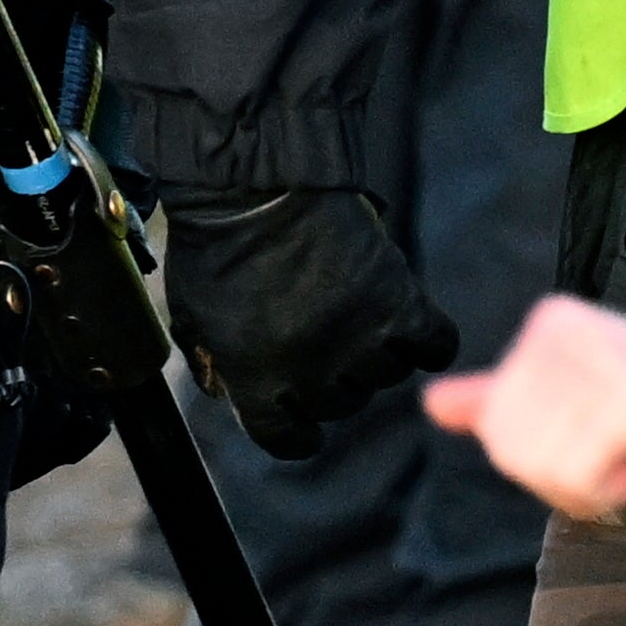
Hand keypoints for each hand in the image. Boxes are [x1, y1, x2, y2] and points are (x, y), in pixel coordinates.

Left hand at [160, 181, 460, 458]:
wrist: (251, 184)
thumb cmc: (213, 246)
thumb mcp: (190, 313)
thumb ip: (210, 362)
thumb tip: (226, 394)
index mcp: (256, 378)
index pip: (286, 440)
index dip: (294, 430)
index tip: (299, 414)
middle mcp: (311, 370)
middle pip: (341, 404)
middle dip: (331, 379)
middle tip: (321, 337)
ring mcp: (358, 337)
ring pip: (386, 376)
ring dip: (374, 353)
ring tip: (355, 315)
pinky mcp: (398, 302)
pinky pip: (435, 346)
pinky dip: (427, 340)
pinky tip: (408, 324)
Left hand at [427, 292, 625, 516]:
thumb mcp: (575, 392)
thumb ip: (504, 397)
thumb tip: (432, 405)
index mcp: (548, 324)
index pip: (493, 419)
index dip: (532, 455)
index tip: (587, 444)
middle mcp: (564, 332)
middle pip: (505, 444)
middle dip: (551, 477)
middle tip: (603, 466)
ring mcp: (598, 362)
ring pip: (533, 463)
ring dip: (578, 490)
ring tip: (621, 466)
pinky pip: (573, 474)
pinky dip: (600, 494)